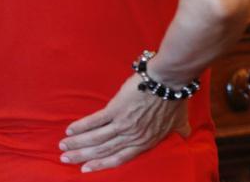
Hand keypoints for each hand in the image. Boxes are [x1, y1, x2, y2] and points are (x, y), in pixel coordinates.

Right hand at [59, 74, 189, 172]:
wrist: (170, 80)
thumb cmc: (175, 98)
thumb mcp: (180, 120)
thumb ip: (180, 130)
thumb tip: (186, 135)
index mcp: (145, 141)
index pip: (119, 158)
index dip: (102, 165)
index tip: (86, 169)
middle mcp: (132, 136)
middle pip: (103, 150)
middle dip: (82, 156)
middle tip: (66, 159)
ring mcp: (123, 124)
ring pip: (96, 138)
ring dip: (77, 143)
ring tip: (63, 146)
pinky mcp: (116, 109)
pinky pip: (95, 121)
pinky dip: (82, 126)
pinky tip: (71, 130)